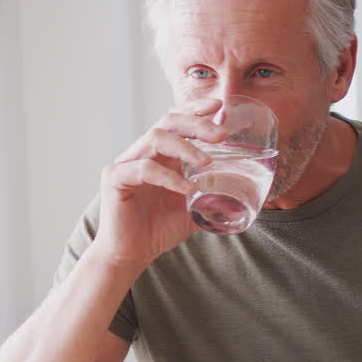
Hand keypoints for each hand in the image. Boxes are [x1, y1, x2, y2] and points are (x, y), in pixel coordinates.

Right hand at [93, 99, 227, 265]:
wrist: (130, 255)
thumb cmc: (158, 230)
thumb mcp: (194, 209)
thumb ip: (213, 196)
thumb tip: (245, 192)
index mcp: (160, 155)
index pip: (176, 121)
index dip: (195, 109)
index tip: (218, 106)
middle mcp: (142, 153)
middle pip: (168, 121)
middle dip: (196, 123)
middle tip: (221, 134)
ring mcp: (126, 164)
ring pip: (155, 138)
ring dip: (184, 146)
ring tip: (206, 161)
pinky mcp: (115, 179)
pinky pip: (143, 169)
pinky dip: (168, 176)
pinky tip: (186, 188)